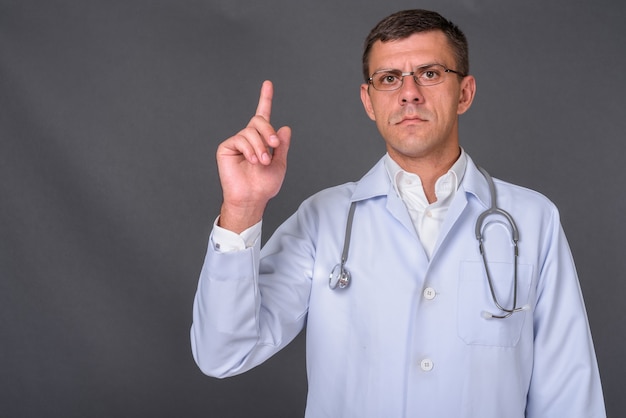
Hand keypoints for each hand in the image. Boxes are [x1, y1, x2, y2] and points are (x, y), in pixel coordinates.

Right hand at [216, 80, 291, 232]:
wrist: (252, 198)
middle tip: (273, 146)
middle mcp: (248, 138)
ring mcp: (237, 142)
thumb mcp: (279, 163)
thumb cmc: (264, 185)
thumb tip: (284, 127)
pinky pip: (240, 139)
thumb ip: (281, 145)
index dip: (265, 99)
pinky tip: (251, 160)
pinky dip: (249, 149)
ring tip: (262, 162)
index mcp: (261, 140)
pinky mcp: (226, 148)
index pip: (263, 116)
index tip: (268, 84)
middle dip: (268, 131)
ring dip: (260, 146)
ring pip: (250, 131)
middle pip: (259, 120)